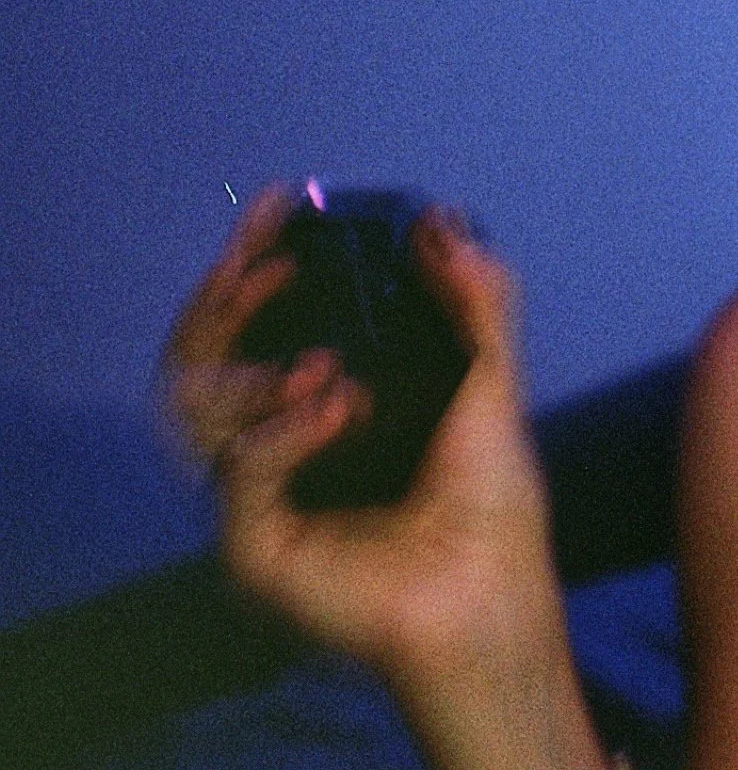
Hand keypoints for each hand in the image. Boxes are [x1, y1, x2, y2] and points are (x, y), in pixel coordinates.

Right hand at [162, 186, 559, 682]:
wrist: (491, 586)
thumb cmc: (490, 497)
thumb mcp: (491, 376)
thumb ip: (475, 296)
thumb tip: (443, 219)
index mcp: (318, 397)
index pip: (254, 318)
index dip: (253, 258)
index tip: (278, 206)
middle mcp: (276, 439)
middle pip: (199, 353)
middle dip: (225, 299)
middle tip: (272, 265)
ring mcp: (255, 491)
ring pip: (191, 406)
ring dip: (252, 367)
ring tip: (329, 365)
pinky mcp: (249, 540)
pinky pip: (234, 469)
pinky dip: (284, 431)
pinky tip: (338, 412)